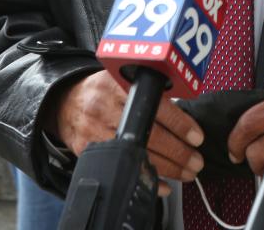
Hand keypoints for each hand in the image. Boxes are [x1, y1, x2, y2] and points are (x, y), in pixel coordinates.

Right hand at [48, 69, 204, 195]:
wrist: (66, 101)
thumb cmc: (103, 91)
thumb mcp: (123, 79)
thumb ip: (148, 91)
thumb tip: (183, 112)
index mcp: (120, 86)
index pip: (157, 106)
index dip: (179, 123)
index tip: (197, 136)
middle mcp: (107, 108)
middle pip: (150, 135)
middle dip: (178, 152)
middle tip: (196, 161)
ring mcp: (96, 131)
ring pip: (138, 155)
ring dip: (168, 168)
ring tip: (186, 172)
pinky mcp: (87, 150)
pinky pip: (120, 168)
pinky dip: (144, 178)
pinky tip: (162, 184)